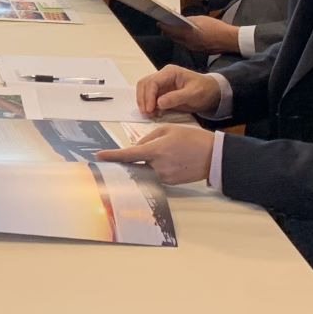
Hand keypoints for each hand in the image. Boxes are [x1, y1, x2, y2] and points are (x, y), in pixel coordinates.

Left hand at [94, 125, 214, 184]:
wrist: (213, 156)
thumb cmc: (191, 139)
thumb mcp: (168, 130)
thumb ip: (148, 138)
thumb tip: (136, 147)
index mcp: (156, 150)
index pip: (128, 155)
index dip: (112, 156)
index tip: (99, 157)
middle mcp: (158, 166)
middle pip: (134, 166)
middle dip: (125, 163)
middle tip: (116, 160)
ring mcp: (164, 177)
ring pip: (144, 171)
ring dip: (140, 165)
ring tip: (146, 158)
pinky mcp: (170, 183)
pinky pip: (155, 176)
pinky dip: (152, 169)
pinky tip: (162, 162)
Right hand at [135, 65, 222, 117]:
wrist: (211, 93)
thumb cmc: (204, 90)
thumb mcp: (193, 94)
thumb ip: (176, 97)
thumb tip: (159, 103)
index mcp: (170, 72)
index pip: (152, 82)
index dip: (148, 96)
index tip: (150, 109)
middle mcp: (162, 76)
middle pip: (144, 84)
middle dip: (143, 99)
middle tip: (147, 114)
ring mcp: (161, 84)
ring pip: (144, 90)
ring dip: (143, 102)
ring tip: (149, 115)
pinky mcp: (161, 92)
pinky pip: (149, 97)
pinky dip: (149, 106)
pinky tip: (154, 114)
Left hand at [163, 15, 243, 55]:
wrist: (229, 40)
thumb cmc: (217, 28)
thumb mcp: (201, 19)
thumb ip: (189, 20)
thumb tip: (180, 19)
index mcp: (188, 34)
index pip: (171, 30)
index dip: (163, 26)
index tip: (159, 22)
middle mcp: (188, 43)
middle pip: (173, 37)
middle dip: (167, 31)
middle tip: (163, 25)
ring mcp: (193, 47)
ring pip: (179, 41)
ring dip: (174, 35)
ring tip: (171, 28)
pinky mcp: (197, 50)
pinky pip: (186, 44)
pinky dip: (182, 39)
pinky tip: (183, 34)